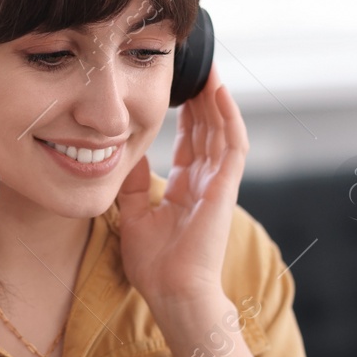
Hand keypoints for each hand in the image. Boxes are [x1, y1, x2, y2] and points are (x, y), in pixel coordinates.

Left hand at [115, 63, 249, 307]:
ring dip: (217, 98)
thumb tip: (124, 151)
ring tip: (208, 67)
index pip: (191, 140)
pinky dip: (228, 117)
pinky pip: (232, 145)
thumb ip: (133, 183)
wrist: (173, 293)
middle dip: (203, 96)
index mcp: (187, 189)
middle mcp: (206, 182)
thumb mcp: (133, 214)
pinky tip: (219, 91)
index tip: (177, 84)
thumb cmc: (155, 267)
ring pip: (222, 130)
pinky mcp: (226, 188)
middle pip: (209, 128)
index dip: (187, 112)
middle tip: (195, 63)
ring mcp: (219, 184)